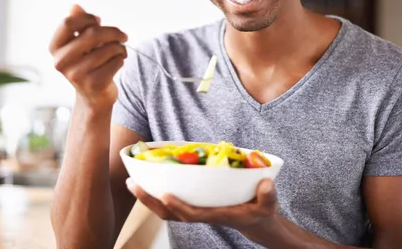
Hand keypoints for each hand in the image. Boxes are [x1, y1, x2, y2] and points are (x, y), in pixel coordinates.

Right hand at [49, 4, 127, 109]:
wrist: (94, 97)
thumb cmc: (88, 63)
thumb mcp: (80, 44)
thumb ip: (78, 25)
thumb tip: (74, 6)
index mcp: (54, 48)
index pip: (68, 23)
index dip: (87, 18)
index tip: (98, 21)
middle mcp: (60, 62)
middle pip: (92, 34)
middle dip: (113, 32)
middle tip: (123, 35)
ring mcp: (76, 75)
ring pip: (108, 48)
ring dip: (120, 47)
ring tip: (120, 51)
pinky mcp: (94, 84)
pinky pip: (116, 61)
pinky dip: (122, 58)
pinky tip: (119, 62)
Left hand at [125, 178, 278, 233]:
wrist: (256, 220)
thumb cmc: (261, 210)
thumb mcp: (268, 203)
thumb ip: (268, 194)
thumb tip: (266, 183)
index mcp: (216, 214)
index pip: (192, 214)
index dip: (178, 206)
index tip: (165, 195)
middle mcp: (201, 214)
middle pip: (170, 213)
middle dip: (150, 201)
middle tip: (133, 184)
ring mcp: (195, 210)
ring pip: (166, 209)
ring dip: (148, 197)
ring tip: (132, 182)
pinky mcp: (193, 205)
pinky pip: (170, 202)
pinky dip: (156, 193)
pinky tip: (148, 181)